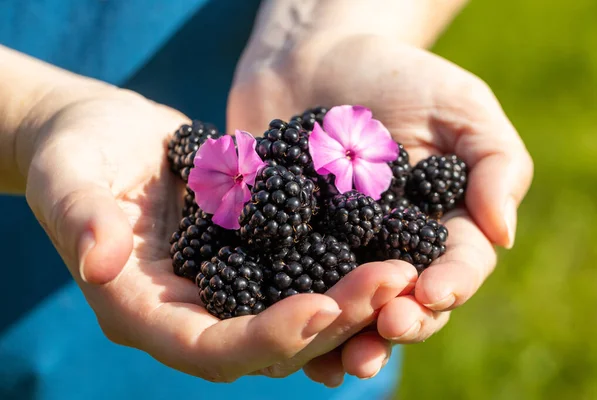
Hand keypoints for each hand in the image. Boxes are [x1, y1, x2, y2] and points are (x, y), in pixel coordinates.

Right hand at [20, 85, 414, 384]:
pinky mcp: (249, 256)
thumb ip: (81, 220)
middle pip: (267, 341)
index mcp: (141, 311)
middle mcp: (191, 311)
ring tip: (403, 268)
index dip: (265, 337)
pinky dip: (342, 264)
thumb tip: (99, 261)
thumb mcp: (67, 180)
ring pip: (296, 310)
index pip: (208, 347)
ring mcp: (225, 287)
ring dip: (351, 298)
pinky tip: (386, 243)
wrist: (106, 134)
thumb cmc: (75, 155)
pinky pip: (301, 271)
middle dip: (332, 318)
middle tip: (391, 283)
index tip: (323, 309)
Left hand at [228, 34, 532, 381]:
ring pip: (346, 308)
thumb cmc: (396, 75)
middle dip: (396, 321)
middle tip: (384, 330)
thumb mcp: (459, 105)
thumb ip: (494, 163)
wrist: (313, 59)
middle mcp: (388, 250)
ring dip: (344, 337)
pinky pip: (287, 286)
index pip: (455, 265)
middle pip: (401, 300)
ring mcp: (334, 253)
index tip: (431, 291)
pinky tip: (281, 332)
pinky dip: (286, 312)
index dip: (448, 284)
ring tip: (339, 359)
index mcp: (437, 224)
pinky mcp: (283, 248)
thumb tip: (504, 233)